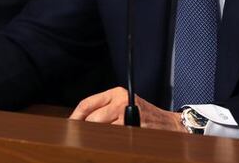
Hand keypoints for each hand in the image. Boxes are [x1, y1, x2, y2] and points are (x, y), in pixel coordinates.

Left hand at [69, 87, 186, 131]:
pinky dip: (108, 142)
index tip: (69, 127)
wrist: (169, 124)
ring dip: (95, 138)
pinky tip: (108, 144)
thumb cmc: (143, 115)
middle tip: (78, 139)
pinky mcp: (134, 128)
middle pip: (92, 119)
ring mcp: (128, 114)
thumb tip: (79, 121)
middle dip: (84, 130)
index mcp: (115, 93)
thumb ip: (104, 109)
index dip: (75, 117)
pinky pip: (114, 137)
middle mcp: (121, 101)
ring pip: (102, 130)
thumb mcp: (123, 105)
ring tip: (91, 142)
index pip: (87, 104)